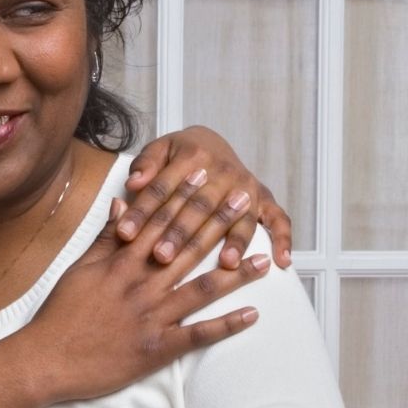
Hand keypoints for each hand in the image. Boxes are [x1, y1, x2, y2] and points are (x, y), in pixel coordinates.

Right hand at [8, 183, 268, 405]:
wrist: (46, 359)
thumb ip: (105, 237)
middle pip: (188, 247)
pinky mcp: (156, 348)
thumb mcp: (79, 268)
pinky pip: (198, 336)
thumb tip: (124, 205)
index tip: (208, 175)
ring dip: (236, 274)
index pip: (160, 221)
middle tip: (246, 201)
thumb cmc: (61, 314)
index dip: (186, 196)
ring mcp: (151, 317)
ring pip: (201, 289)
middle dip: (219, 222)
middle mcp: (141, 285)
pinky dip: (227, 326)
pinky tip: (253, 315)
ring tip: (264, 260)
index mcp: (122, 263)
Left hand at [124, 125, 294, 269]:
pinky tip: (281, 261)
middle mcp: (223, 171)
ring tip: (224, 265)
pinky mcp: (264, 199)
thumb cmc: (178, 154)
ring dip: (232, 241)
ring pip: (237, 218)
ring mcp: (246, 186)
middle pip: (199, 206)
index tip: (124, 234)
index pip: (163, 187)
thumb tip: (134, 183)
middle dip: (180, 233)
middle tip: (162, 257)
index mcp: (192, 155)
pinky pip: (278, 219)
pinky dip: (283, 239)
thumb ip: (145, 165)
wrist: (211, 142)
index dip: (142, 211)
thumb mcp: (159, 150)